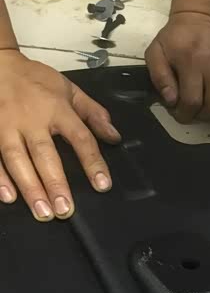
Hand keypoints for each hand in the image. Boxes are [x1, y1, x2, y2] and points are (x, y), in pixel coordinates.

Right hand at [0, 50, 119, 221]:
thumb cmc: (35, 80)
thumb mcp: (69, 89)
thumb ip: (93, 113)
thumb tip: (115, 137)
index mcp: (56, 107)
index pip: (79, 137)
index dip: (92, 161)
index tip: (102, 185)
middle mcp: (30, 118)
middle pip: (44, 153)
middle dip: (55, 183)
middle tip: (65, 210)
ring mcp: (5, 125)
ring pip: (16, 158)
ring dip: (29, 187)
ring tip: (42, 212)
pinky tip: (8, 197)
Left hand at [145, 12, 209, 123]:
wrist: (199, 19)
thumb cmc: (176, 39)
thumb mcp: (156, 52)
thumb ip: (159, 77)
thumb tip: (171, 100)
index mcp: (192, 62)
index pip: (192, 101)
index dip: (184, 114)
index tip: (180, 113)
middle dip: (204, 116)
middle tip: (196, 111)